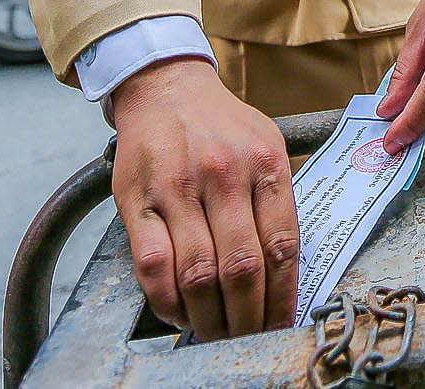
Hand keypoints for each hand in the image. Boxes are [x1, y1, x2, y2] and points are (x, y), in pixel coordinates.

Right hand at [109, 58, 299, 340]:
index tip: (280, 325)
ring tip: (215, 333)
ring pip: (198, 273)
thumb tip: (288, 272)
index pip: (282, 246)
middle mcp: (224, 174)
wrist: (165, 85)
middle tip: (246, 338)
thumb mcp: (266, 143)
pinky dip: (167, 301)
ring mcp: (178, 187)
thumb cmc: (220, 124)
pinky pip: (153, 265)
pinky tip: (179, 312)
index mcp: (265, 162)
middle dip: (247, 318)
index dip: (283, 297)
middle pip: (242, 267)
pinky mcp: (136, 199)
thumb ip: (278, 199)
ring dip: (209, 318)